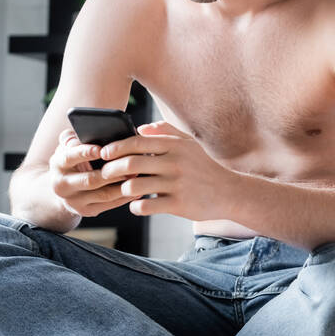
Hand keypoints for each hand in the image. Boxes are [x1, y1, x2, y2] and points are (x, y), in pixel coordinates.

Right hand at [49, 128, 141, 217]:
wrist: (63, 188)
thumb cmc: (72, 160)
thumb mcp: (68, 146)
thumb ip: (72, 137)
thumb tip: (83, 134)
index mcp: (58, 164)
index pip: (69, 157)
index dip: (85, 153)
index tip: (100, 149)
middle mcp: (61, 185)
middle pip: (89, 180)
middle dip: (112, 172)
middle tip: (130, 164)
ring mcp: (73, 201)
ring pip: (102, 194)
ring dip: (122, 185)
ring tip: (138, 175)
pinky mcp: (86, 211)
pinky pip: (109, 204)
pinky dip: (124, 197)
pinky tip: (137, 188)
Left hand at [96, 121, 235, 220]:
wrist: (230, 192)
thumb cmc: (205, 167)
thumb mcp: (190, 144)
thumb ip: (166, 132)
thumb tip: (141, 128)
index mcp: (176, 146)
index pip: (137, 141)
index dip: (116, 147)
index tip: (104, 154)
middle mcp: (176, 163)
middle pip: (131, 163)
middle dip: (111, 169)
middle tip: (105, 174)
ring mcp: (177, 184)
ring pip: (135, 185)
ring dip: (123, 188)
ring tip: (124, 190)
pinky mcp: (178, 204)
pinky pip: (145, 206)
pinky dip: (135, 207)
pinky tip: (137, 205)